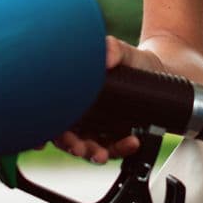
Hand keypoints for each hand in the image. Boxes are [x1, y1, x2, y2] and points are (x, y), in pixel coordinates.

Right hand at [49, 36, 163, 163]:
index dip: (44, 130)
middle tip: (79, 148)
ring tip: (103, 154)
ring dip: (93, 154)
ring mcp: (98, 128)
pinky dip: (121, 148)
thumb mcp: (123, 51)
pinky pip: (115, 148)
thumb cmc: (133, 60)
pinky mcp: (117, 136)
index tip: (46, 138)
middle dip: (70, 145)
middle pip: (67, 137)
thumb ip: (114, 48)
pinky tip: (132, 142)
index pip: (51, 115)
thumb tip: (107, 59)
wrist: (159, 71)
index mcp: (73, 95)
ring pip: (89, 147)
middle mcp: (82, 114)